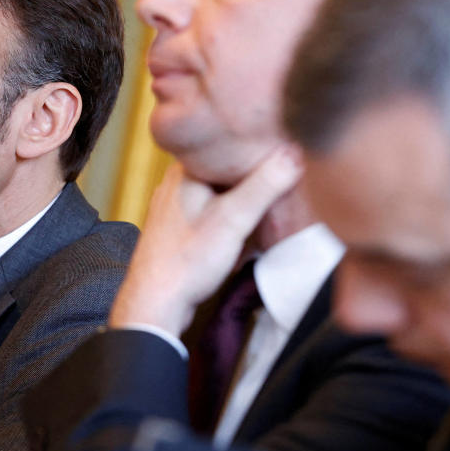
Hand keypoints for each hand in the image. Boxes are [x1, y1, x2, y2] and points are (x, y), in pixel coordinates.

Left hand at [109, 147, 301, 332]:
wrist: (155, 303)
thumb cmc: (188, 260)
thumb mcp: (234, 219)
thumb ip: (265, 185)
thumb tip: (294, 153)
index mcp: (184, 171)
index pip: (227, 146)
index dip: (256, 150)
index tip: (284, 153)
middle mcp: (175, 185)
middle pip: (226, 173)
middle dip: (254, 180)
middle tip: (286, 184)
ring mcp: (174, 208)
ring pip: (220, 196)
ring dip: (244, 204)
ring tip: (272, 209)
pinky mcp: (178, 231)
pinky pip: (211, 216)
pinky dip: (230, 222)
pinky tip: (247, 235)